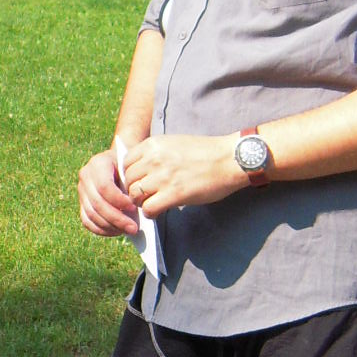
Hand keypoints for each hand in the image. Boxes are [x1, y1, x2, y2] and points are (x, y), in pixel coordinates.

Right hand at [78, 147, 140, 237]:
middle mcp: (86, 176)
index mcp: (98, 163)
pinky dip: (102, 230)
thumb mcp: (133, 167)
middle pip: (97, 203)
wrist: (120, 163)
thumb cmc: (131, 166)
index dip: (118, 200)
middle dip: (117, 218)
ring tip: (128, 230)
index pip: (104, 186)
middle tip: (134, 228)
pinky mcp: (82, 203)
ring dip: (111, 226)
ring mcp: (82, 191)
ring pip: (91, 214)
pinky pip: (87, 221)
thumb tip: (136, 208)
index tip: (134, 208)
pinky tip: (117, 231)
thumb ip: (133, 181)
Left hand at [122, 133, 240, 215]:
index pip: (126, 162)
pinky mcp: (174, 194)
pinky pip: (149, 208)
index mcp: (154, 144)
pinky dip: (151, 213)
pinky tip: (159, 211)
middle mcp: (154, 159)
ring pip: (135, 195)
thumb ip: (155, 154)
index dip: (131, 175)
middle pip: (129, 180)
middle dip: (134, 190)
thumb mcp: (174, 144)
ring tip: (152, 203)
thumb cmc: (205, 153)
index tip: (139, 182)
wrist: (230, 159)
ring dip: (142, 202)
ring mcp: (163, 176)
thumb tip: (140, 171)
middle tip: (145, 196)